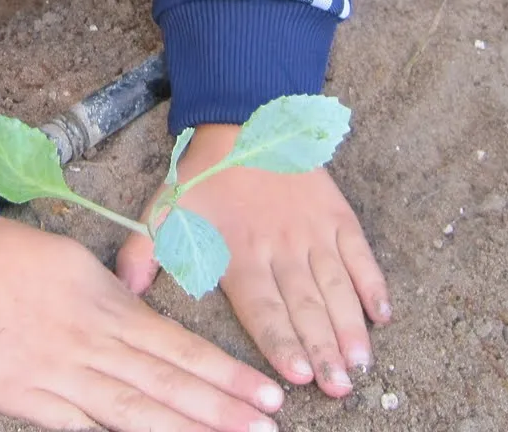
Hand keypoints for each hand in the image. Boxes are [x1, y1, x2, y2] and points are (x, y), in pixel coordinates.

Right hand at [0, 217, 285, 431]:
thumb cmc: (16, 257)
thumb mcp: (79, 263)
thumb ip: (117, 297)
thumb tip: (145, 311)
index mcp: (110, 307)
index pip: (181, 347)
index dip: (226, 374)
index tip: (267, 395)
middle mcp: (95, 345)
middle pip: (167, 384)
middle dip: (221, 411)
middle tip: (268, 430)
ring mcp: (63, 377)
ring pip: (133, 412)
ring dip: (183, 431)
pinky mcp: (30, 402)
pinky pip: (80, 430)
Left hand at [115, 125, 389, 399]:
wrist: (245, 121)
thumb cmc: (204, 175)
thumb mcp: (164, 207)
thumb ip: (143, 250)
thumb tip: (126, 290)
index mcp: (239, 252)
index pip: (263, 308)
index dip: (280, 341)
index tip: (296, 375)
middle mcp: (280, 247)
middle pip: (304, 307)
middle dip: (322, 350)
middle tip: (339, 387)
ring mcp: (312, 232)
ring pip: (335, 286)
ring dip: (349, 326)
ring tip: (360, 363)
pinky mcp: (336, 216)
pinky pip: (359, 253)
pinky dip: (373, 283)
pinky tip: (382, 315)